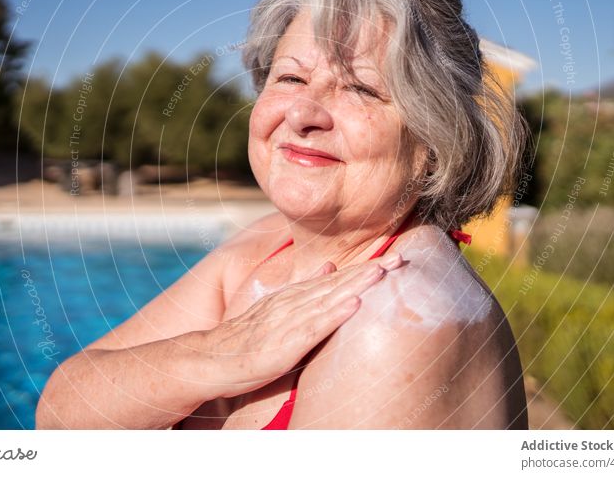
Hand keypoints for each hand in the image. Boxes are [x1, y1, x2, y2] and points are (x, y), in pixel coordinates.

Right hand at [201, 253, 403, 396]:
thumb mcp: (277, 308)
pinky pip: (313, 327)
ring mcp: (289, 322)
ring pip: (329, 299)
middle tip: (401, 257)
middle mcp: (294, 303)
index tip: (394, 256)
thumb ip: (304, 290)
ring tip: (383, 272)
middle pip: (339, 283)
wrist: (213, 357)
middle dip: (370, 270)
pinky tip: (353, 304)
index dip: (365, 267)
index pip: (336, 278)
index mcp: (295, 296)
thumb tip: (330, 267)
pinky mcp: (285, 343)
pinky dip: (334, 314)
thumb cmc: (248, 338)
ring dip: (357, 284)